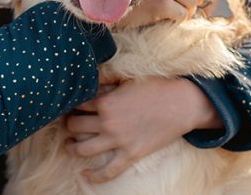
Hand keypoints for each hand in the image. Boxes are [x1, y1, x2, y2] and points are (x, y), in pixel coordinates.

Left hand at [62, 77, 222, 182]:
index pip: (77, 103)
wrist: (182, 104)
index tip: (69, 104)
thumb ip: (107, 77)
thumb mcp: (129, 78)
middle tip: (69, 123)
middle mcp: (107, 122)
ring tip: (69, 145)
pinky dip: (95, 176)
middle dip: (68, 124)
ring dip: (71, 148)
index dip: (71, 103)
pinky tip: (85, 175)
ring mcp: (118, 141)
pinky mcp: (131, 154)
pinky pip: (108, 171)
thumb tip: (91, 75)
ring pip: (83, 149)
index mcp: (106, 101)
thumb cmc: (156, 87)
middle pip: (74, 126)